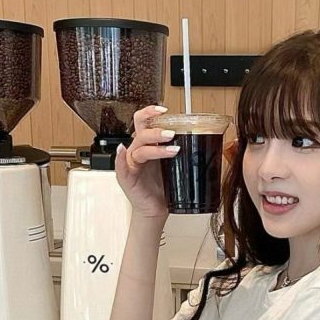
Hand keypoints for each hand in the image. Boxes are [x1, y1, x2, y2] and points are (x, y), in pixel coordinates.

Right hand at [115, 104, 178, 219]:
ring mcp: (132, 163)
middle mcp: (138, 150)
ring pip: (138, 147)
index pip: (145, 122)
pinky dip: (120, 158)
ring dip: (154, 146)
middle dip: (156, 130)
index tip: (164, 110)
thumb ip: (180, 151)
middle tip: (171, 133)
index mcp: (148, 145)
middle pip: (141, 131)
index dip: (151, 113)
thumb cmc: (164, 188)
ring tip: (172, 150)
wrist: (156, 209)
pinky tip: (123, 152)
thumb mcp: (176, 166)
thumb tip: (198, 138)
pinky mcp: (127, 177)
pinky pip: (122, 165)